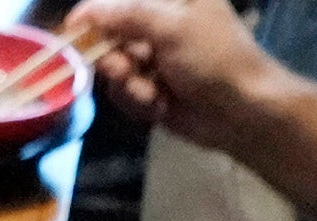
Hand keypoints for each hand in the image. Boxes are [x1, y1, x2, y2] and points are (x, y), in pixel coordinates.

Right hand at [59, 0, 282, 150]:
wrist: (243, 112)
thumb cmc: (214, 58)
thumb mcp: (171, 27)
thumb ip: (125, 15)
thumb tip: (83, 13)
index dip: (94, 12)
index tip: (73, 28)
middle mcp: (161, 24)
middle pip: (111, 35)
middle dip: (115, 58)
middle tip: (128, 70)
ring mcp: (156, 58)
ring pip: (114, 68)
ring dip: (129, 84)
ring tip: (152, 93)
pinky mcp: (153, 88)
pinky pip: (124, 93)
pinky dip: (138, 101)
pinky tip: (159, 106)